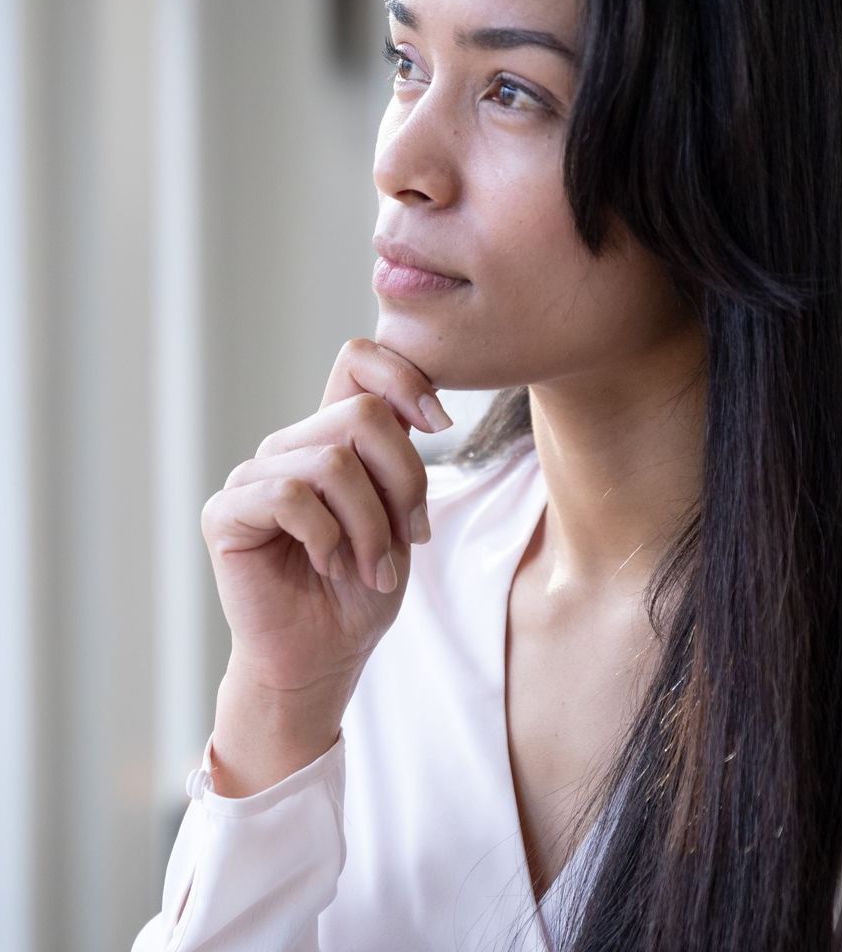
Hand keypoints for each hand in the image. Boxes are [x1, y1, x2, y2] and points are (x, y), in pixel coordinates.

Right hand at [200, 337, 453, 698]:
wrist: (325, 656)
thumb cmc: (364, 586)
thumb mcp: (403, 516)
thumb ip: (400, 461)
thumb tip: (425, 413)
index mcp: (334, 436)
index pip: (359, 361)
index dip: (405, 378)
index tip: (440, 424)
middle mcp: (292, 444)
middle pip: (363, 414)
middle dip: (404, 480)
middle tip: (412, 536)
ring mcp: (255, 474)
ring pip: (333, 462)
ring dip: (370, 526)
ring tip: (371, 567)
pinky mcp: (226, 511)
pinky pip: (290, 497)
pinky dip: (327, 538)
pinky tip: (330, 567)